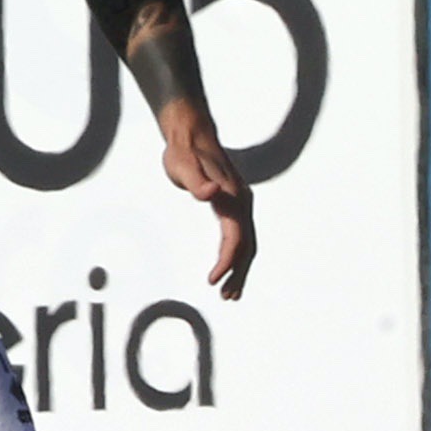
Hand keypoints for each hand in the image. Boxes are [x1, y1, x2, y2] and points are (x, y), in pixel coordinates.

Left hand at [156, 100, 256, 300]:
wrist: (191, 133)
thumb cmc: (183, 151)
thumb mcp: (183, 165)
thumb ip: (195, 181)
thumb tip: (208, 194)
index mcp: (231, 197)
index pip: (235, 237)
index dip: (226, 261)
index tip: (212, 280)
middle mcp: (241, 201)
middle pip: (247, 245)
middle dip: (238, 272)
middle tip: (226, 297)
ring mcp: (240, 202)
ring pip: (246, 242)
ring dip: (240, 268)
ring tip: (229, 292)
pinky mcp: (234, 203)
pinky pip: (240, 234)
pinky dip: (236, 254)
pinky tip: (228, 267)